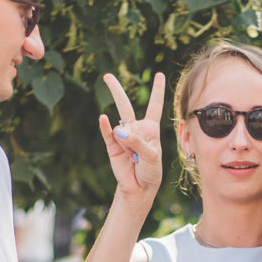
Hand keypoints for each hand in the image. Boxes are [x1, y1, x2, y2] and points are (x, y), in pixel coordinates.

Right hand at [99, 71, 165, 204]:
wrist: (139, 187)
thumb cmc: (151, 170)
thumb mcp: (152, 156)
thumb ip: (138, 142)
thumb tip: (119, 130)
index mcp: (151, 128)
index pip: (154, 105)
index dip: (157, 90)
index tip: (158, 74)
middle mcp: (135, 128)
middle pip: (124, 105)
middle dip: (115, 90)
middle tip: (107, 76)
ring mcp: (122, 136)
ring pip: (120, 127)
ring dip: (127, 141)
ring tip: (134, 159)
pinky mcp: (112, 145)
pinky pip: (107, 133)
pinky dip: (105, 126)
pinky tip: (103, 118)